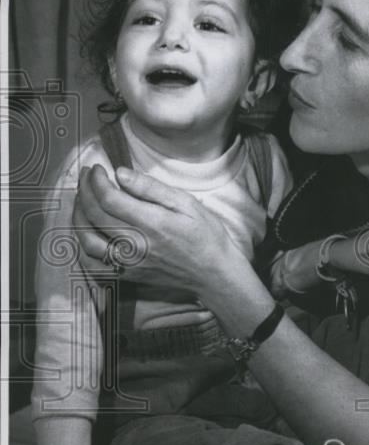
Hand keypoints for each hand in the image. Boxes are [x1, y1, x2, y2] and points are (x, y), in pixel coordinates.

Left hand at [73, 164, 249, 293]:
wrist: (214, 274)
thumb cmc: (206, 235)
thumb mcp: (186, 203)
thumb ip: (151, 188)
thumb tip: (121, 173)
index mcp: (151, 223)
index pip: (108, 198)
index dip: (96, 180)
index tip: (97, 168)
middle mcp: (135, 245)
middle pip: (94, 215)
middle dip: (84, 191)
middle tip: (86, 176)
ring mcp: (129, 264)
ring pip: (87, 239)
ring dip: (77, 216)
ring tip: (82, 200)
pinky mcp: (127, 276)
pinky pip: (93, 265)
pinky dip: (82, 248)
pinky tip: (85, 232)